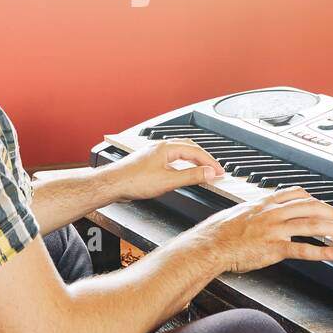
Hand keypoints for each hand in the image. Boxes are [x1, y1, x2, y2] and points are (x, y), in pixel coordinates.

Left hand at [101, 139, 225, 201]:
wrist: (112, 184)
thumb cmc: (133, 181)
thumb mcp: (168, 181)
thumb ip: (191, 176)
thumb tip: (209, 173)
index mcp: (166, 148)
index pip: (196, 151)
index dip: (210, 162)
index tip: (220, 172)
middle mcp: (160, 147)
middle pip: (188, 148)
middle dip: (204, 158)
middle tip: (214, 170)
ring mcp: (153, 154)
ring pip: (179, 152)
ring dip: (193, 160)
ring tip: (202, 169)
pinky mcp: (148, 162)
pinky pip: (170, 159)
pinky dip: (182, 164)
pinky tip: (180, 172)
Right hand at [190, 188, 332, 274]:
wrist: (209, 245)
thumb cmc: (219, 232)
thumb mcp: (239, 213)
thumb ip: (255, 212)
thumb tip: (260, 213)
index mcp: (265, 203)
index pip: (297, 194)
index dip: (316, 200)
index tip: (327, 207)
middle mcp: (273, 212)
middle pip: (311, 207)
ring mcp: (275, 229)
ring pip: (313, 224)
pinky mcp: (274, 247)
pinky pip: (305, 248)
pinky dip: (325, 251)